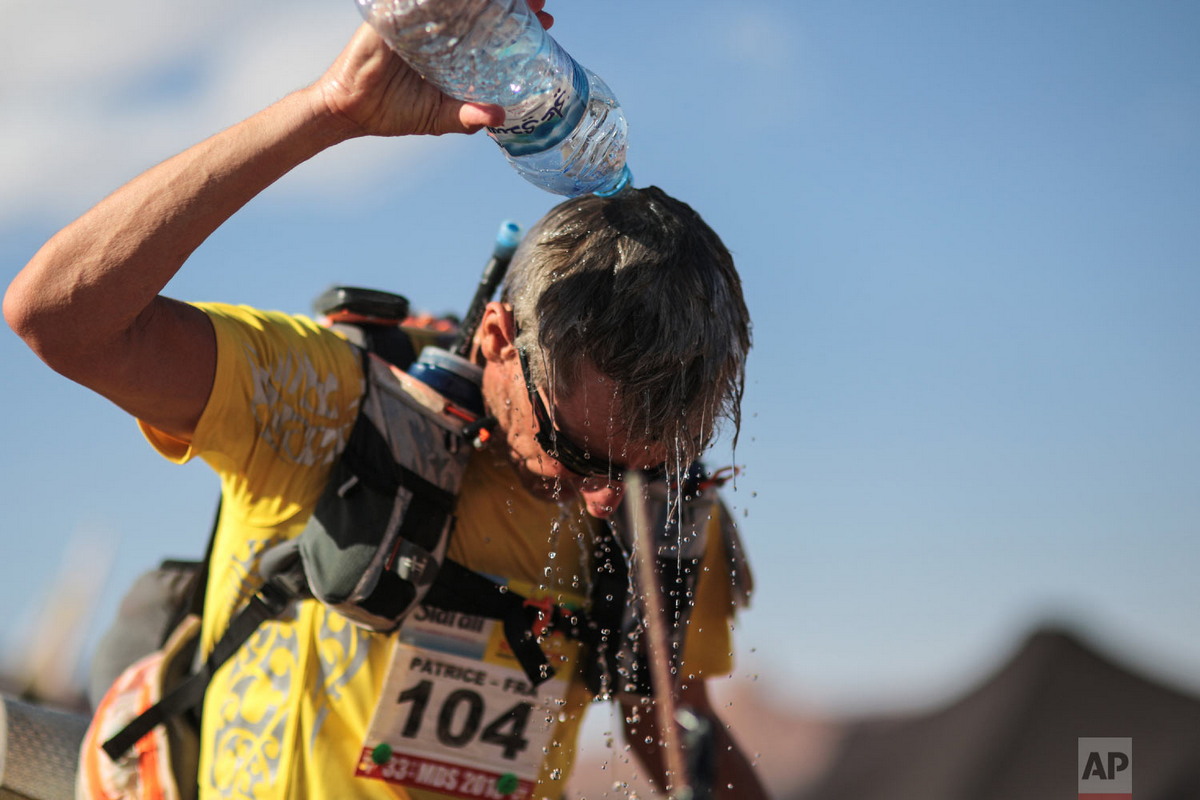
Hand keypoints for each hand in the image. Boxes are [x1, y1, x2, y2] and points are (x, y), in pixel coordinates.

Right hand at [315, 0, 553, 138]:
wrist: (350, 109)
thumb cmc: (394, 112)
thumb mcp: (439, 117)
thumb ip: (469, 116)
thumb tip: (500, 116)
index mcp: (453, 50)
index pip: (492, 28)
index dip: (518, 21)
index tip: (545, 20)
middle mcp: (439, 30)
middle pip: (480, 6)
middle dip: (512, 1)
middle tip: (539, 2)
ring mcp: (417, 19)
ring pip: (455, 0)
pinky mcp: (394, 14)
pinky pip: (419, 0)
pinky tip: (466, 1)